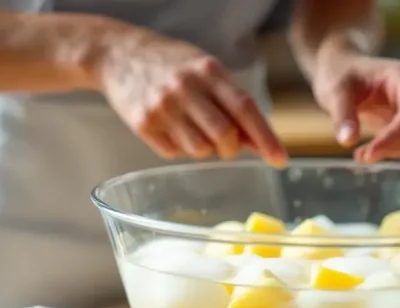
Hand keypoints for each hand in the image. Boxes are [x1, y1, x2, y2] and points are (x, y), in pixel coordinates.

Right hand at [93, 30, 287, 164]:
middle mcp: (186, 88)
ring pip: (200, 150)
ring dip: (204, 148)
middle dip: (231, 148)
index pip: (245, 109)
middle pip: (224, 136)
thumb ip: (233, 105)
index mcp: (209, 71)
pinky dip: (179, 147)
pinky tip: (171, 126)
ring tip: (191, 127)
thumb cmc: (173, 65)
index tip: (280, 160)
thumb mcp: (207, 72)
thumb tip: (259, 144)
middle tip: (227, 145)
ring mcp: (163, 107)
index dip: (265, 138)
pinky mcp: (143, 125)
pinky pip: (174, 153)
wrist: (119, 55)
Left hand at [312, 53, 399, 161]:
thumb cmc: (340, 74)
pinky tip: (368, 151)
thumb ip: (342, 115)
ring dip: (394, 152)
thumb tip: (348, 140)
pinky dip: (392, 153)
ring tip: (361, 154)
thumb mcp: (335, 91)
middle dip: (395, 146)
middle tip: (363, 156)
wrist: (344, 72)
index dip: (398, 133)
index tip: (372, 152)